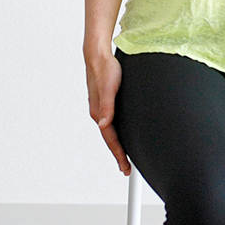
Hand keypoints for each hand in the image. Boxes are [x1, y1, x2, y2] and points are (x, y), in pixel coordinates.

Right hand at [86, 50, 128, 174]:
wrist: (98, 55)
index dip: (119, 155)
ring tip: (125, 157)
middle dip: (118, 155)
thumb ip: (106, 106)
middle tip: (126, 169)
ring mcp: (101, 109)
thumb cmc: (105, 70)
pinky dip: (117, 134)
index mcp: (99, 113)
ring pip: (110, 133)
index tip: (125, 167)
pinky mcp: (105, 103)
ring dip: (117, 146)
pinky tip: (122, 135)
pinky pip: (111, 124)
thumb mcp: (108, 88)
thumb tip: (103, 124)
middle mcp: (98, 113)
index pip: (110, 140)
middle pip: (110, 139)